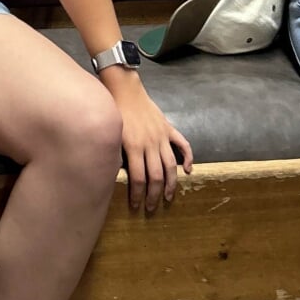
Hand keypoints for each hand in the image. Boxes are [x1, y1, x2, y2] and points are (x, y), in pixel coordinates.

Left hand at [108, 79, 192, 213]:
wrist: (125, 91)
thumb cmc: (114, 113)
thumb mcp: (112, 136)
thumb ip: (116, 155)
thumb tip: (115, 177)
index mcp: (133, 147)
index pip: (138, 178)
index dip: (138, 195)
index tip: (136, 206)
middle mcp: (150, 144)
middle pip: (156, 176)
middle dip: (154, 195)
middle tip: (152, 208)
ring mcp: (162, 136)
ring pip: (170, 165)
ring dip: (170, 184)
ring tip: (168, 197)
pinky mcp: (169, 128)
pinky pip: (183, 144)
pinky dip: (187, 157)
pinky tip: (187, 170)